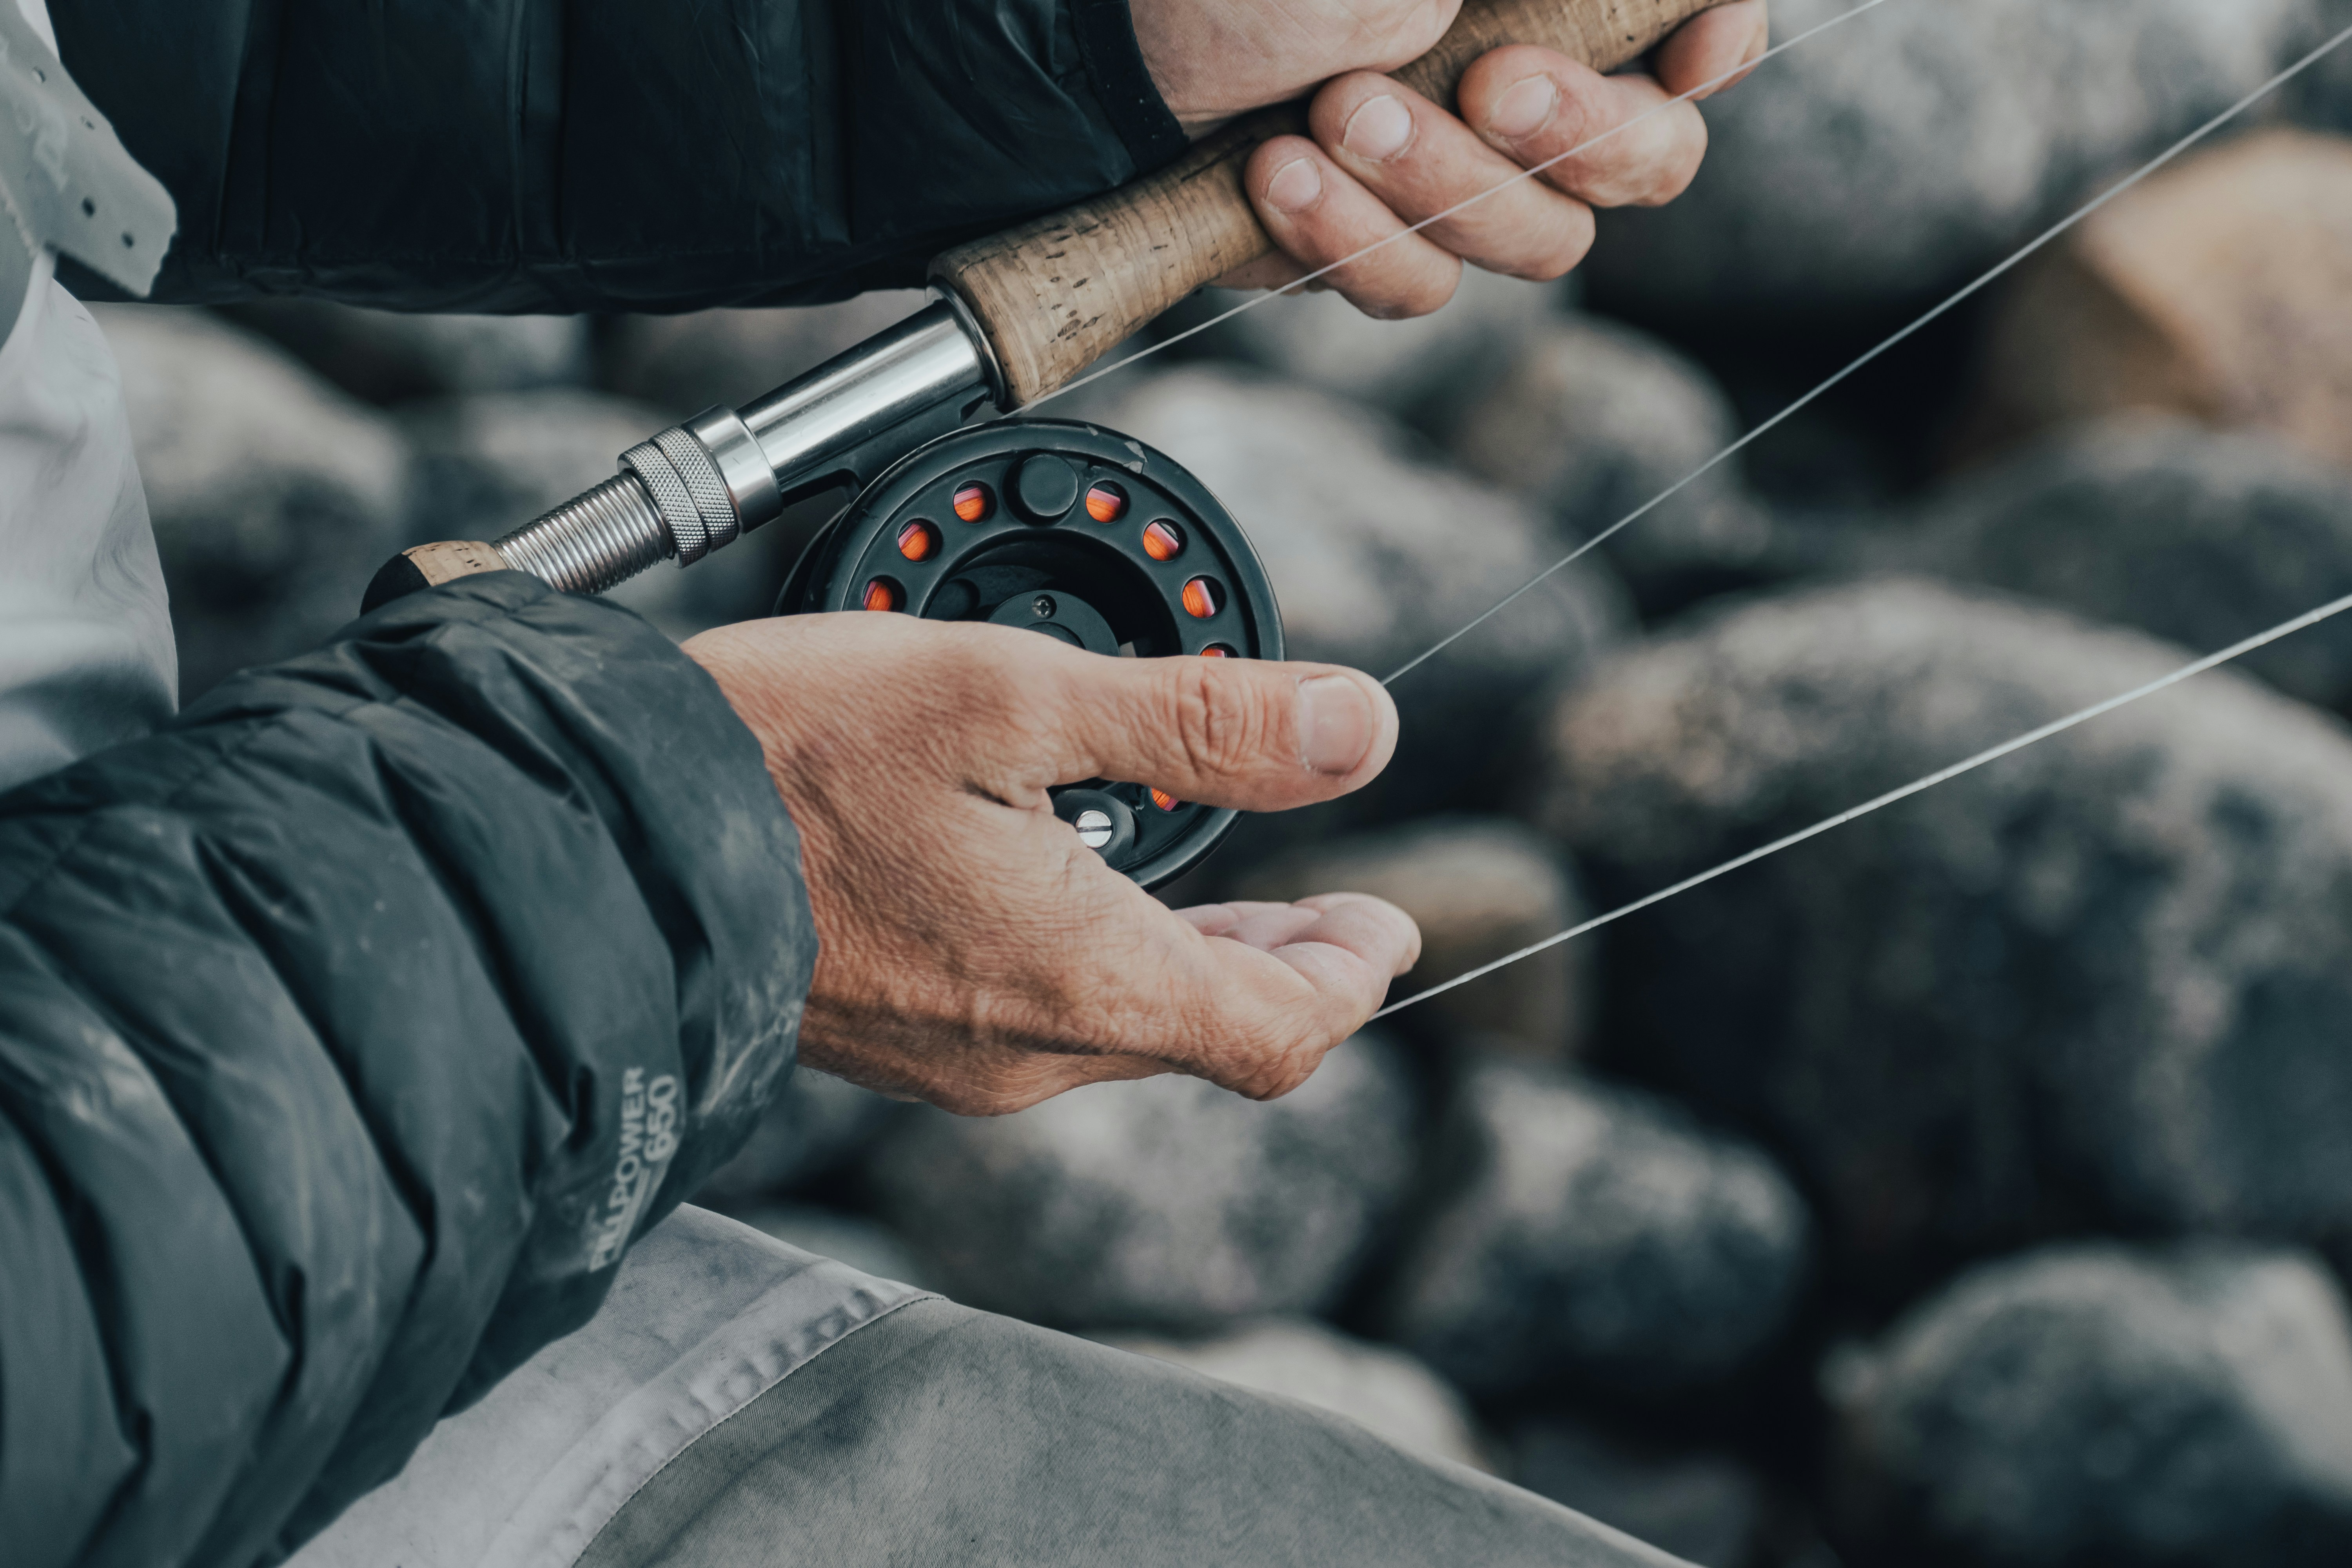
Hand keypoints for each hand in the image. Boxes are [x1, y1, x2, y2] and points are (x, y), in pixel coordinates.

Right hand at [683, 614, 1420, 1114]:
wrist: (611, 832)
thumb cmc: (793, 758)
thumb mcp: (1017, 695)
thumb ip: (1199, 721)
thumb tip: (1354, 728)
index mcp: (1081, 978)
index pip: (1282, 1029)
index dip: (1352, 976)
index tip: (1386, 929)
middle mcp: (1027, 1049)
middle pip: (1208, 1030)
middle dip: (1283, 968)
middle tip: (1333, 919)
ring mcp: (956, 1058)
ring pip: (1122, 1025)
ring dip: (1190, 962)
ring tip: (1227, 900)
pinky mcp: (897, 1039)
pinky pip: (1035, 1020)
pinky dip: (1097, 963)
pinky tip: (1086, 896)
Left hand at [1129, 0, 1770, 316]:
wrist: (1088, 52)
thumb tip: (1638, 16)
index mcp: (1542, 2)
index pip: (1698, 33)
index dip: (1716, 46)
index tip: (1694, 48)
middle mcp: (1516, 85)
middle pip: (1646, 161)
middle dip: (1576, 134)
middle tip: (1489, 85)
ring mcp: (1447, 175)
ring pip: (1536, 242)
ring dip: (1442, 187)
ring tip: (1333, 116)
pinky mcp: (1371, 243)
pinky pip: (1418, 287)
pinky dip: (1354, 242)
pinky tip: (1277, 176)